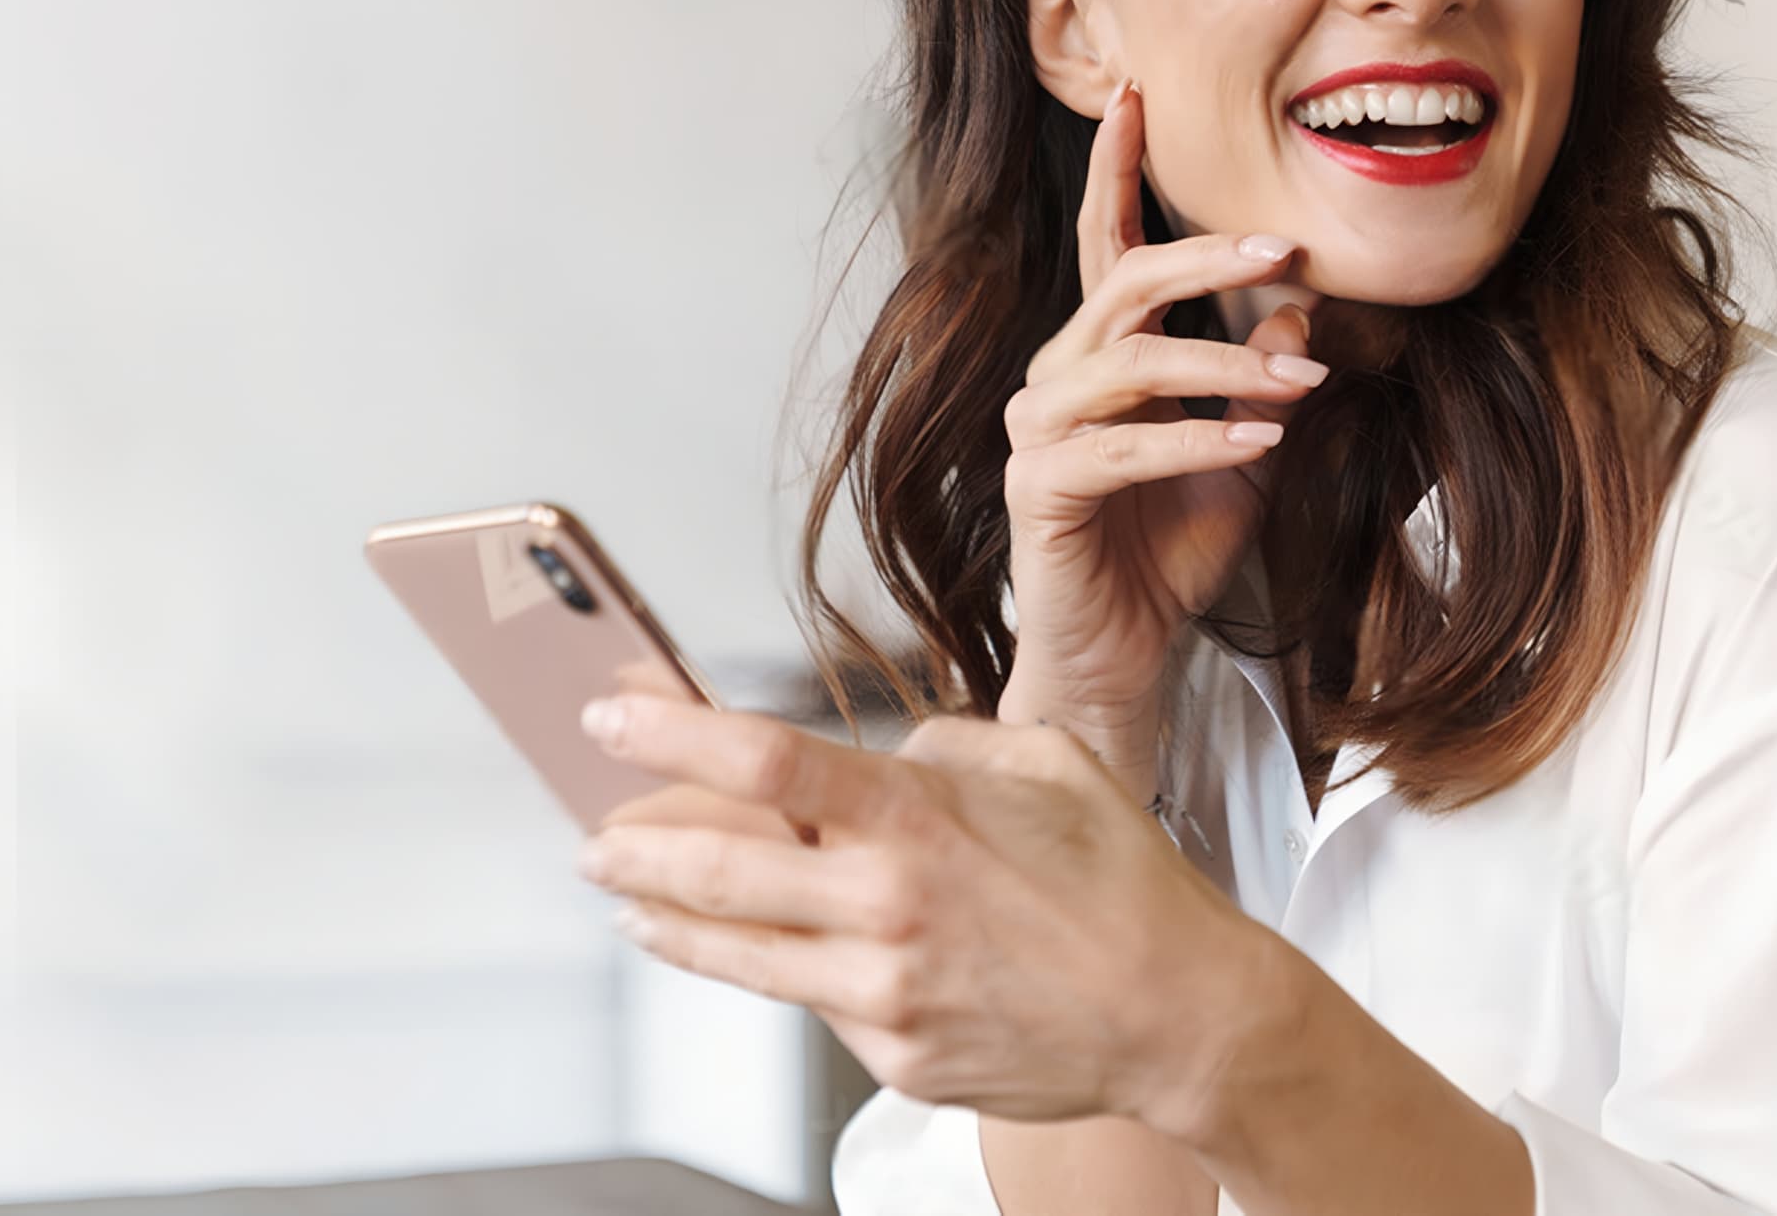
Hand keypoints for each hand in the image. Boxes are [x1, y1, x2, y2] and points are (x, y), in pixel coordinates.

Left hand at [574, 690, 1276, 1134]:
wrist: (1183, 1017)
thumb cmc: (1121, 883)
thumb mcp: (1044, 764)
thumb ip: (943, 751)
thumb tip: (873, 762)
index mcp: (916, 819)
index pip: (762, 765)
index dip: (670, 737)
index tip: (610, 718)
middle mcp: (886, 907)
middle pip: (718, 871)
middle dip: (635, 849)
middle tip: (593, 836)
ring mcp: (885, 993)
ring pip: (738, 954)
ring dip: (664, 923)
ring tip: (624, 900)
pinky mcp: (895, 1057)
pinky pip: (814, 1004)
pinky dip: (777, 973)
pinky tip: (753, 954)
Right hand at [1003, 79, 1323, 792]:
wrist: (1124, 658)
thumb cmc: (1172, 554)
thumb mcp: (1244, 453)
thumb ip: (1263, 380)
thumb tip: (1301, 313)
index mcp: (1100, 356)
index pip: (1111, 247)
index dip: (1118, 170)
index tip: (1137, 94)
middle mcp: (1058, 377)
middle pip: (1125, 285)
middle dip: (1206, 258)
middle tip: (1286, 247)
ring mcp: (1040, 429)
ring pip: (1130, 360)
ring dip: (1225, 366)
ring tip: (1298, 388)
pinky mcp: (1041, 486)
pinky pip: (1125, 445)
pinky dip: (1199, 440)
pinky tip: (1263, 445)